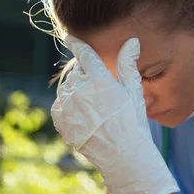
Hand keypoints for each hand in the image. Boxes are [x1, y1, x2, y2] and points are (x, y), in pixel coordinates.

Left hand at [51, 35, 178, 193]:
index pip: (84, 54)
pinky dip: (67, 105)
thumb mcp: (134, 92)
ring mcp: (67, 106)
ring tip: (94, 106)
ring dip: (77, 90)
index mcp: (100, 80)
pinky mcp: (60, 120)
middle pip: (77, 71)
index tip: (69, 37)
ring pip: (67, 87)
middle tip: (100, 89)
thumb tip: (132, 41)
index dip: (76, 43)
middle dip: (86, 74)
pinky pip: (59, 104)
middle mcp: (80, 90)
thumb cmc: (132, 123)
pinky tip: (82, 114)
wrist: (122, 157)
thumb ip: (128, 64)